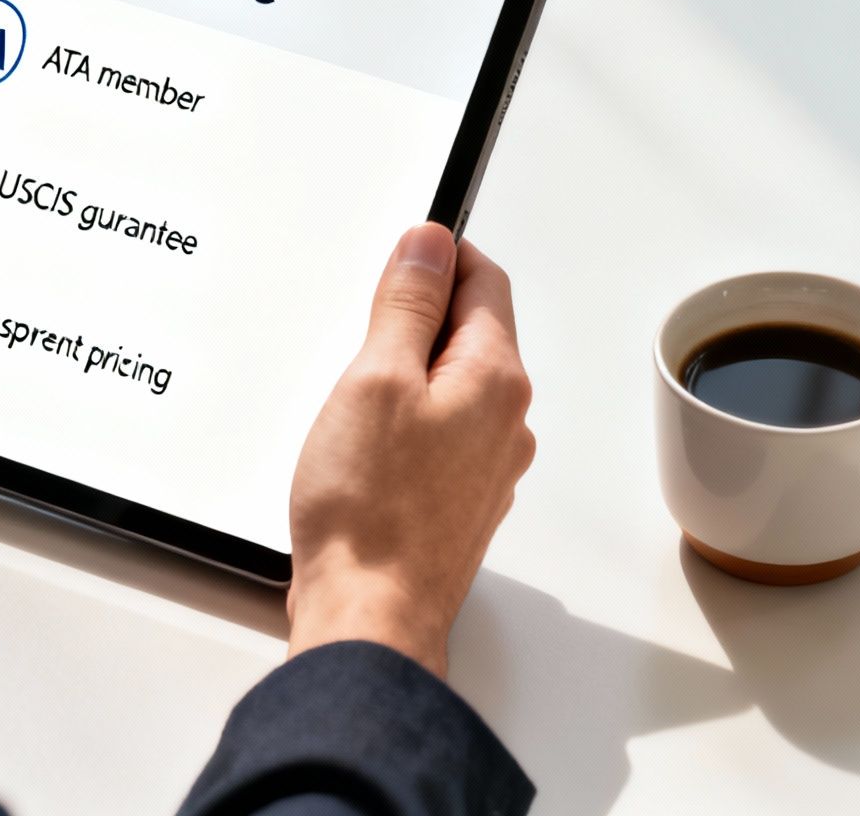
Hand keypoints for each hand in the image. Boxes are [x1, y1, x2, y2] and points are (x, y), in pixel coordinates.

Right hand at [286, 223, 534, 677]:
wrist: (369, 615)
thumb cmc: (369, 511)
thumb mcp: (375, 378)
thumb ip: (406, 304)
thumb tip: (430, 244)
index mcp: (494, 378)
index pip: (484, 281)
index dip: (438, 254)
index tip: (399, 251)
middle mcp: (506, 422)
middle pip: (471, 332)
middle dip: (416, 317)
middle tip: (359, 328)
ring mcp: (487, 466)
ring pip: (453, 387)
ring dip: (407, 374)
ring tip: (353, 396)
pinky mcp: (459, 502)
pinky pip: (440, 435)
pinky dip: (404, 423)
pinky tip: (362, 446)